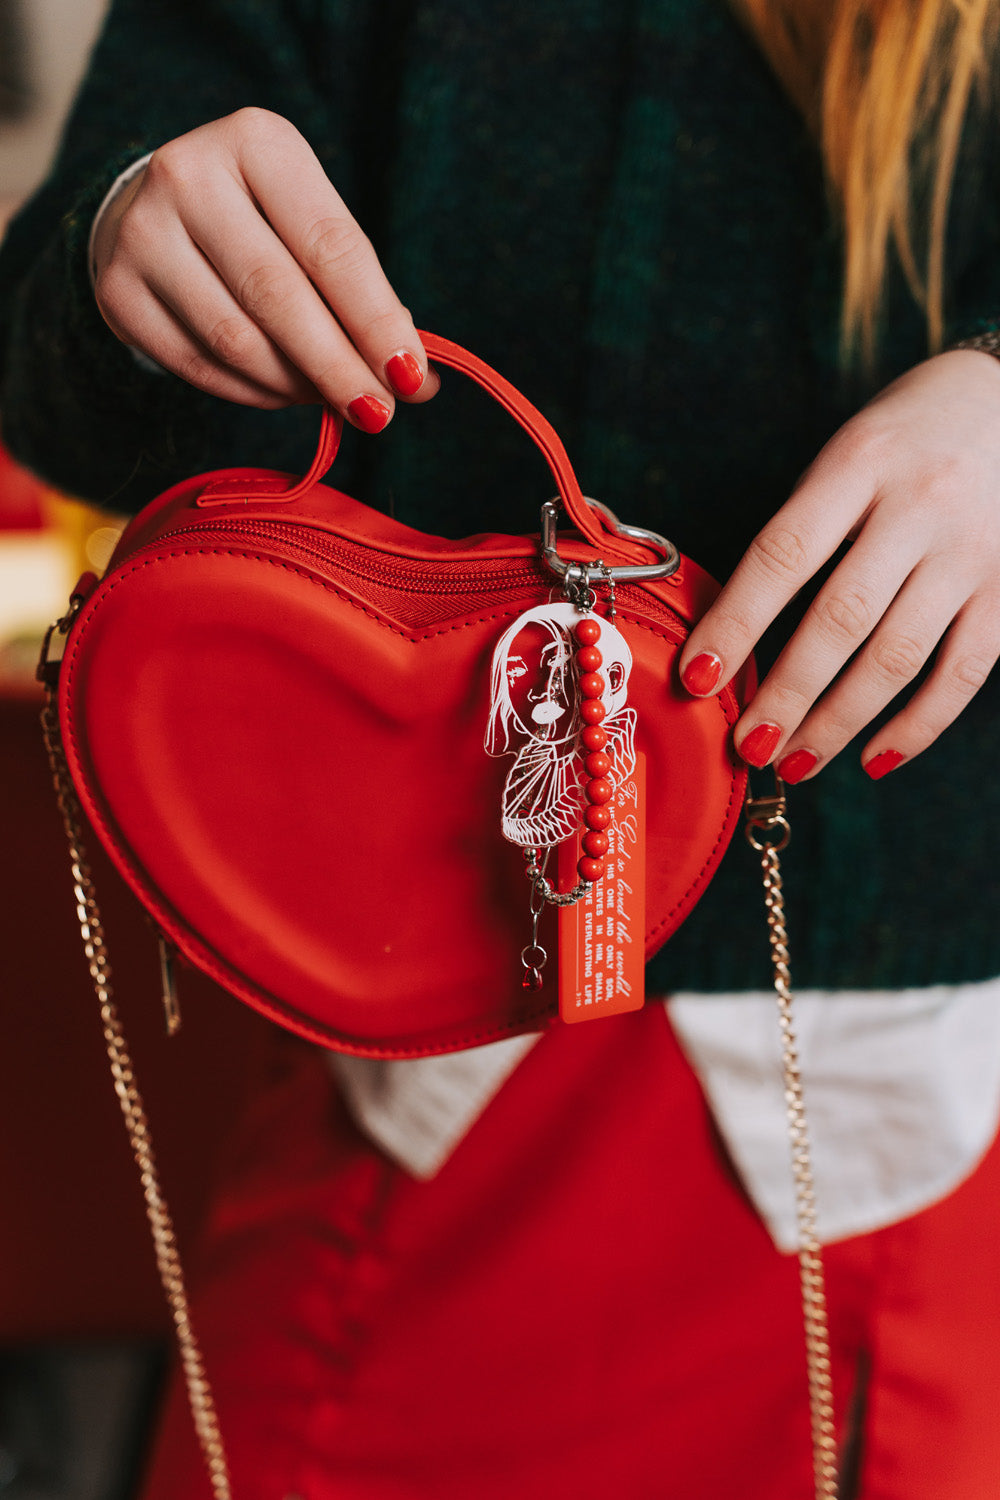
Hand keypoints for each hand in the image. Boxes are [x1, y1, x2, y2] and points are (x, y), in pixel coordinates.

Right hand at [91, 108, 438, 428]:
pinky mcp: (118, 291)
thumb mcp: (313, 227)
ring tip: (331, 399)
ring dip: (296, 386)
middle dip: (338, 367)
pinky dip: (252, 393)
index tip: (411, 378)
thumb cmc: (261, 224)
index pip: (331, 245)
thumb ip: (363, 294)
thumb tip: (418, 380)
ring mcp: (144, 233)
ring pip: (237, 340)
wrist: (153, 212)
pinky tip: (281, 394)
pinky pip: (200, 366)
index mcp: (258, 142)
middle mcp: (190, 175)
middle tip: (379, 414)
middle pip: (279, 296)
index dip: (375, 320)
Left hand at [679, 350, 999, 779]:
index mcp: (860, 463)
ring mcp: (973, 550)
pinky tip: (874, 758)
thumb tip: (737, 633)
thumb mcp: (849, 454)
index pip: (783, 553)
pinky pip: (963, 674)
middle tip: (747, 745)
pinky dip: (917, 726)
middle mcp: (921, 506)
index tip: (696, 678)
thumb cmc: (908, 437)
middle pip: (842, 618)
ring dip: (839, 722)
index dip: (736, 622)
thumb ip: (805, 529)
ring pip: (898, 656)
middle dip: (787, 693)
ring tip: (794, 762)